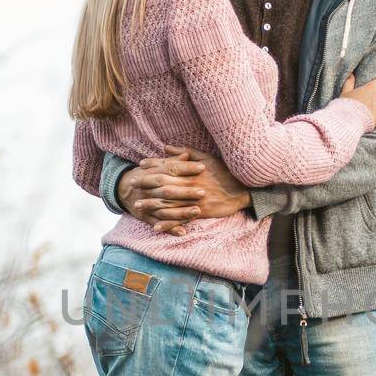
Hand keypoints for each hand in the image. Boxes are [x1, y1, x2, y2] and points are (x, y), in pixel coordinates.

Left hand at [119, 148, 249, 234]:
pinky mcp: (200, 211)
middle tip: (132, 184)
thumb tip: (166, 148)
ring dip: (152, 205)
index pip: (168, 166)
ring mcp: (194, 199)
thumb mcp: (207, 157)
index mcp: (191, 170)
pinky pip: (181, 218)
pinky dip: (168, 223)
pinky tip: (156, 227)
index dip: (153, 165)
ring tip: (138, 205)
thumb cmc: (225, 172)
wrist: (243, 189)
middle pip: (164, 184)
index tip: (140, 165)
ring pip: (169, 202)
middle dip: (147, 184)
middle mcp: (190, 184)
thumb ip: (186, 153)